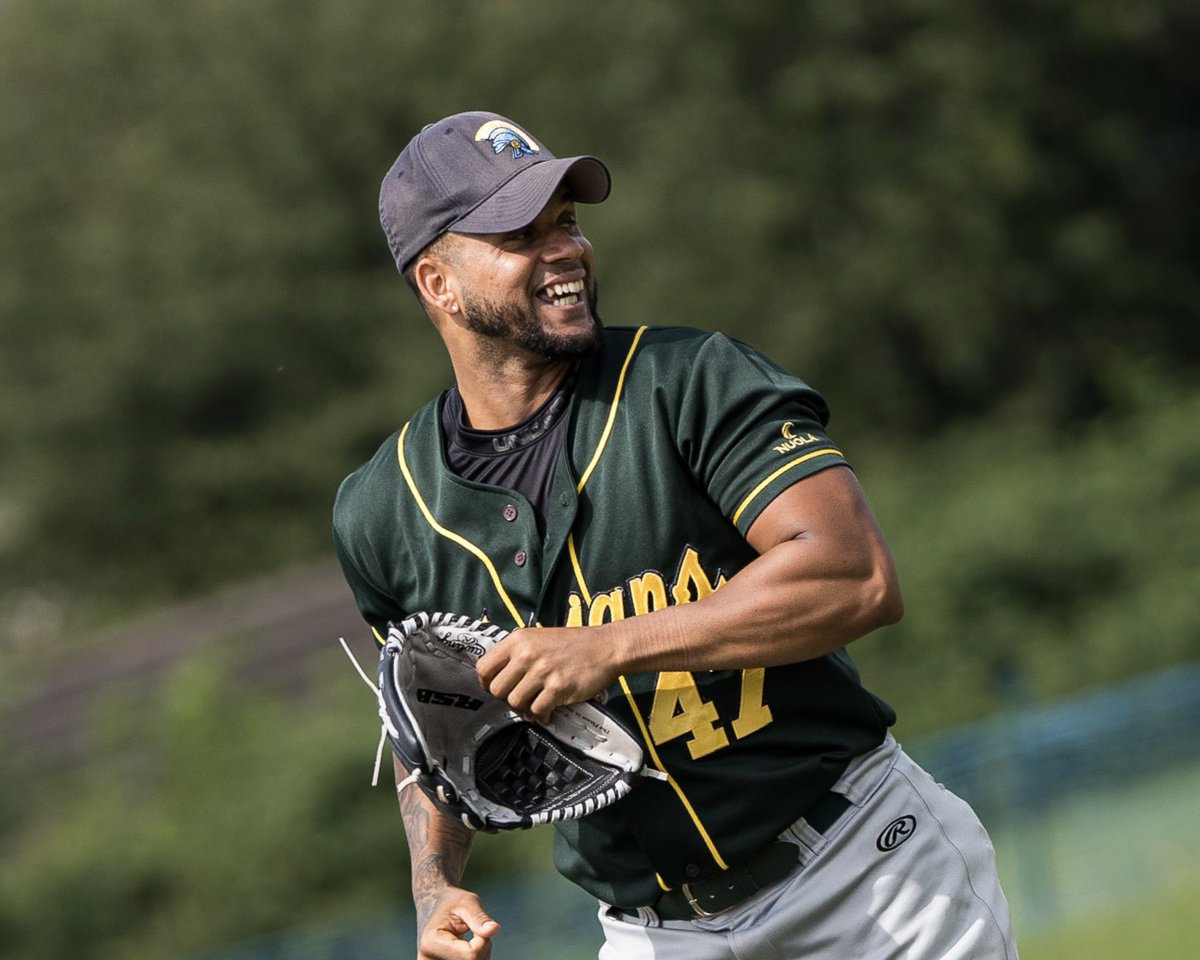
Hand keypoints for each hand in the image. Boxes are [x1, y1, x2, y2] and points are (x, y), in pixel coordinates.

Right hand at [416, 886, 499, 959]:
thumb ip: (479, 917)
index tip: (474, 923)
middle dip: (482, 946)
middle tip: (470, 928)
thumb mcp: (467, 901)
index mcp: (432, 944)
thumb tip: (494, 929)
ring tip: (466, 935)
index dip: (483, 939)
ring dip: (479, 952)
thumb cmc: (451, 901)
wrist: (434, 906)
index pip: (472, 956)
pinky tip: (466, 946)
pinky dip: (476, 957)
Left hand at [476, 626, 615, 721]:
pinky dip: (542, 715)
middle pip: (497, 689)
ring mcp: (542, 671)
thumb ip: (516, 654)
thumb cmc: (573, 644)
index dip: (486, 683)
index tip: (494, 688)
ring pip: (515, 702)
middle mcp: (527, 654)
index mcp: (518, 640)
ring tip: (536, 704)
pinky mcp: (558, 687)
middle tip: (520, 697)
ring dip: (524, 708)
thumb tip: (496, 678)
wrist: (605, 647)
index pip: (484, 667)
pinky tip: (549, 710)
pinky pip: (537, 711)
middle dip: (507, 698)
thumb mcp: (538, 638)